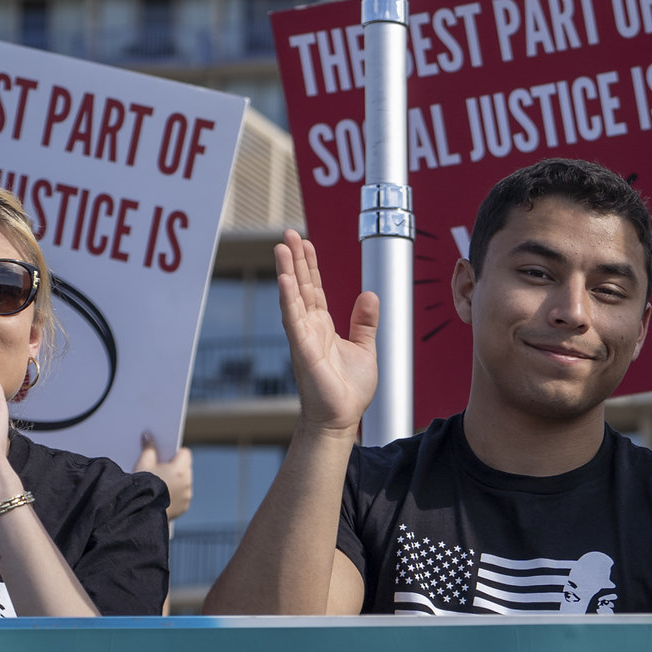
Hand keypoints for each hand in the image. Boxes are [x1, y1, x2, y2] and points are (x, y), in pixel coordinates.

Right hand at [137, 433, 192, 520]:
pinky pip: (182, 496)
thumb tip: (148, 435)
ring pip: (184, 482)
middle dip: (175, 466)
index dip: (175, 451)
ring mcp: (187, 496)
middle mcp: (188, 482)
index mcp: (180, 469)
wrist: (140, 513)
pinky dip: (175, 494)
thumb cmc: (141, 486)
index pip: (185, 453)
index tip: (165, 452)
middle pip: (185, 468)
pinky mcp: (184, 508)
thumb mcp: (142, 464)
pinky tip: (162, 494)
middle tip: (160, 466)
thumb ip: (148, 448)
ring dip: (176, 481)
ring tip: (160, 481)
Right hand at [276, 228, 378, 437]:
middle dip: (295, 259)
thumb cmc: (349, 390)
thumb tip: (369, 295)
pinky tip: (284, 279)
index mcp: (323, 326)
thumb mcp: (365, 348)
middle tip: (287, 233)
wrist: (342, 418)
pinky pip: (293, 320)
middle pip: (300, 285)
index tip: (305, 242)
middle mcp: (309, 328)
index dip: (309, 265)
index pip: (313, 288)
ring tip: (281, 246)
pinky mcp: (303, 350)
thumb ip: (365, 323)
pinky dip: (288, 299)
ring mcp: (303, 337)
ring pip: (293, 297)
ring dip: (287, 270)